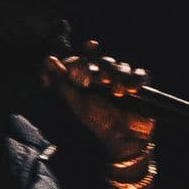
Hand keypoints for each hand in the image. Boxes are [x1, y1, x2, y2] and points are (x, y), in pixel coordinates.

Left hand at [43, 42, 155, 160]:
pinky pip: (140, 74)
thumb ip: (63, 83)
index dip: (88, 53)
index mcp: (91, 78)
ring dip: (119, 76)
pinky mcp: (140, 87)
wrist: (122, 139)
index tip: (88, 48)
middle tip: (102, 80)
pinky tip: (132, 90)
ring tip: (117, 92)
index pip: (88, 58)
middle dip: (103, 69)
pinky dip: (136, 79)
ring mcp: (124, 80)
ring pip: (122, 66)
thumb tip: (49, 60)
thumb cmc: (98, 122)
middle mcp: (107, 77)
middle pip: (106, 61)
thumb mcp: (77, 103)